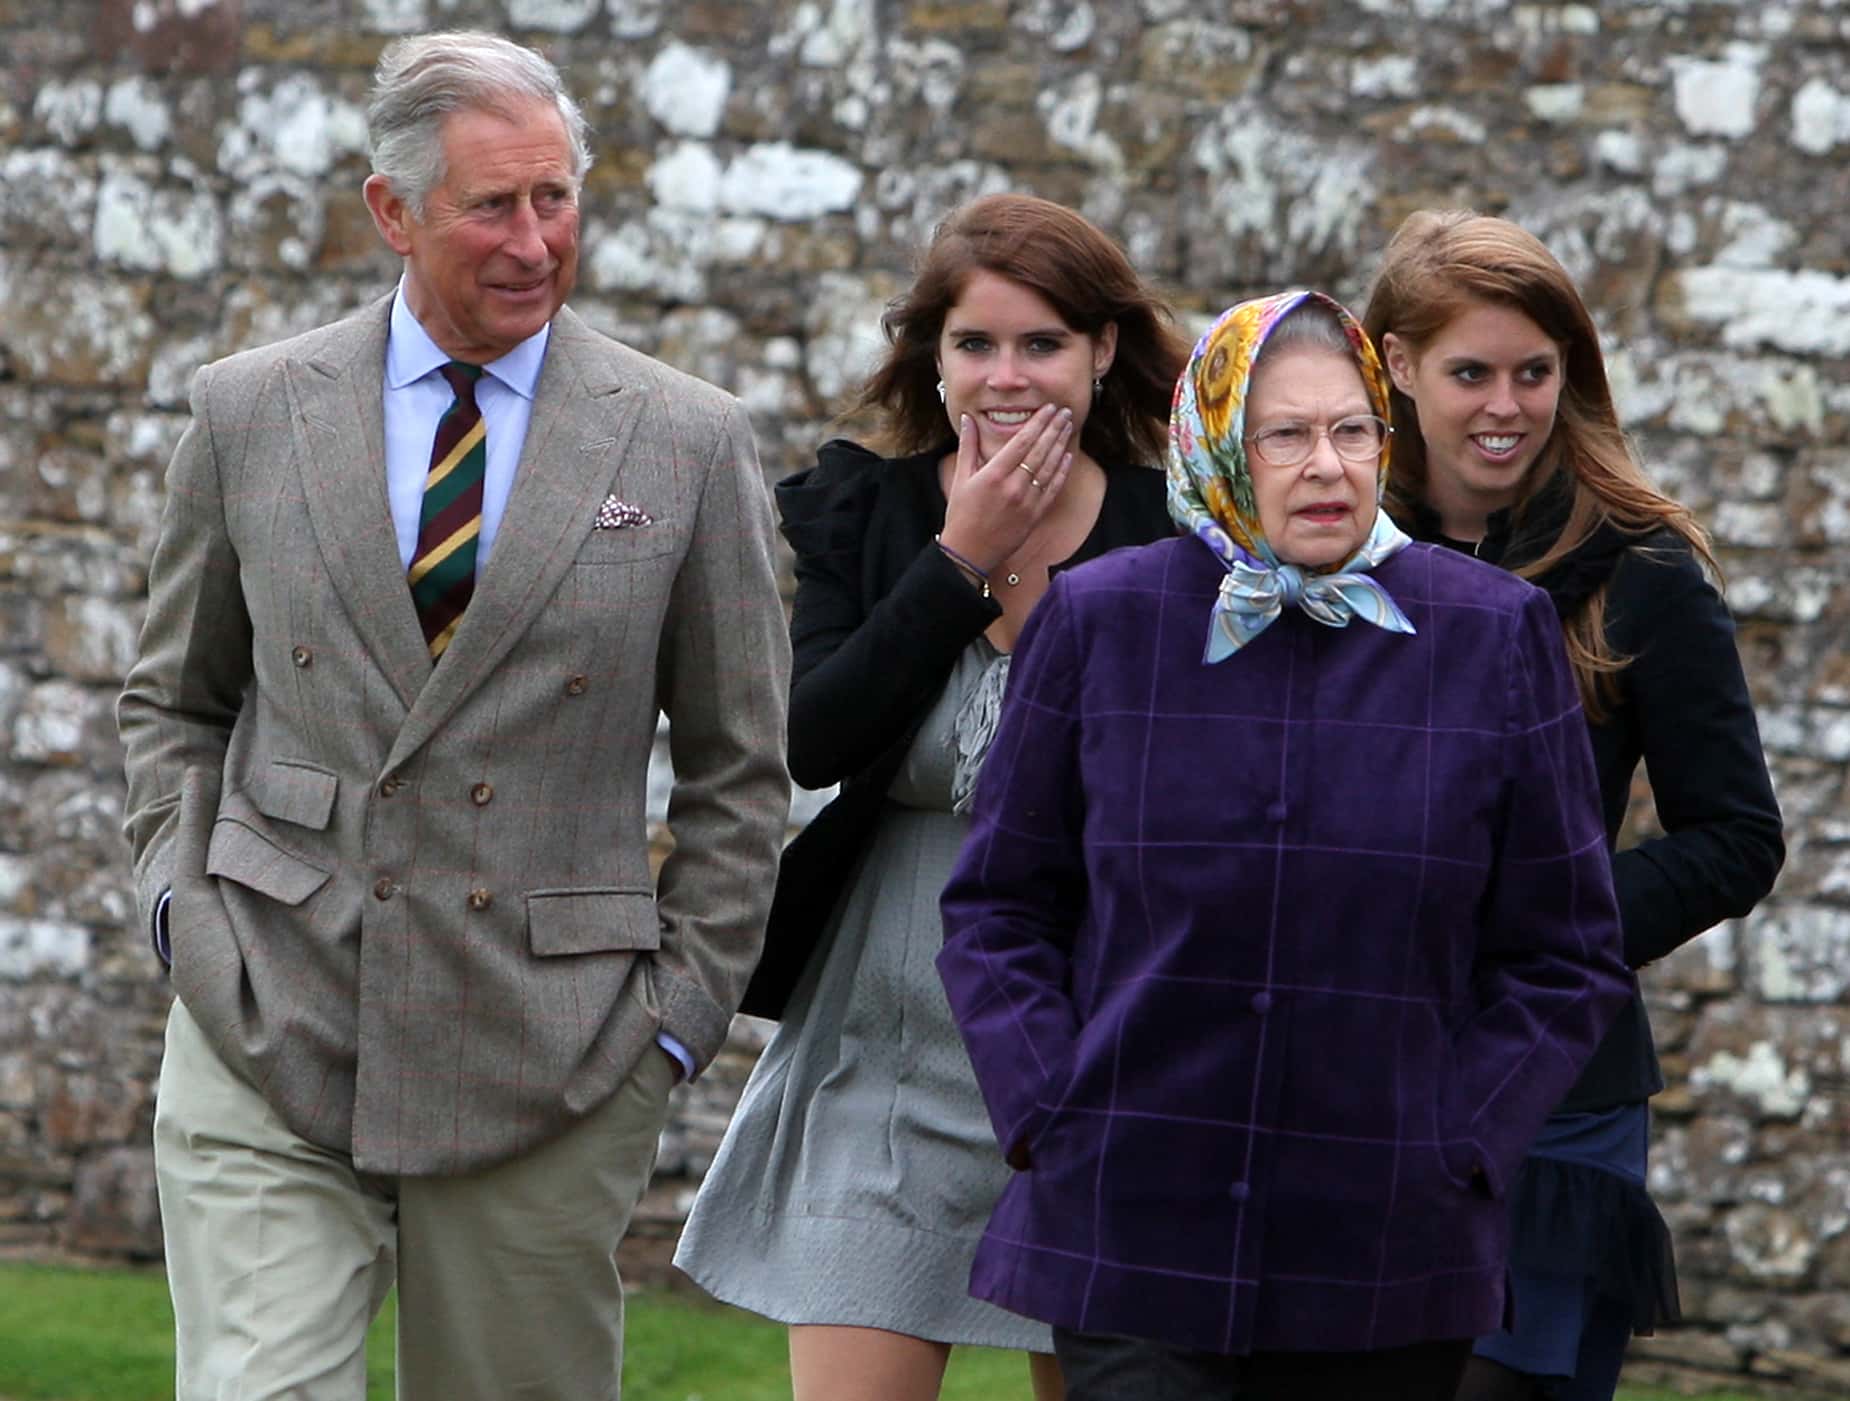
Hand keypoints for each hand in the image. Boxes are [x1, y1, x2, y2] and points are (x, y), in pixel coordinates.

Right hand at [937, 405, 1074, 574]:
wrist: (970, 551)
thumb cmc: (961, 514)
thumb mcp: (960, 477)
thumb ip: (968, 446)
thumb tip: (968, 419)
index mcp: (994, 474)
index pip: (1022, 441)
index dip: (1038, 422)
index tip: (1048, 409)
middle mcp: (1013, 486)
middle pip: (1040, 451)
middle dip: (1054, 429)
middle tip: (1065, 412)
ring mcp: (1027, 502)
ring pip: (1049, 467)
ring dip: (1061, 445)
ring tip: (1068, 428)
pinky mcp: (1035, 515)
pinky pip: (1053, 489)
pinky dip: (1062, 472)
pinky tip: (1067, 457)